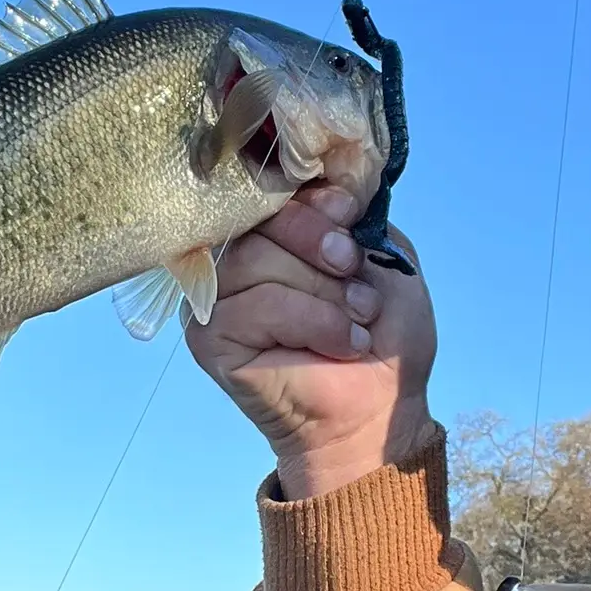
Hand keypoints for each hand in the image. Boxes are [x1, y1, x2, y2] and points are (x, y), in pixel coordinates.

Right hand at [186, 184, 436, 499]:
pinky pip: (257, 306)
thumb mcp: (381, 256)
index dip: (313, 202)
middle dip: (322, 247)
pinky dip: (312, 322)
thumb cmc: (382, 334)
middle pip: (262, 221)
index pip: (269, 190)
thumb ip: (350, 216)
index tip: (350, 220)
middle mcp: (235, 260)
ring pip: (258, 261)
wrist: (380, 404)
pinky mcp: (208, 338)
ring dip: (324, 294)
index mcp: (271, 234)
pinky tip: (338, 347)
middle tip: (357, 283)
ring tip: (355, 324)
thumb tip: (323, 186)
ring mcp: (216, 299)